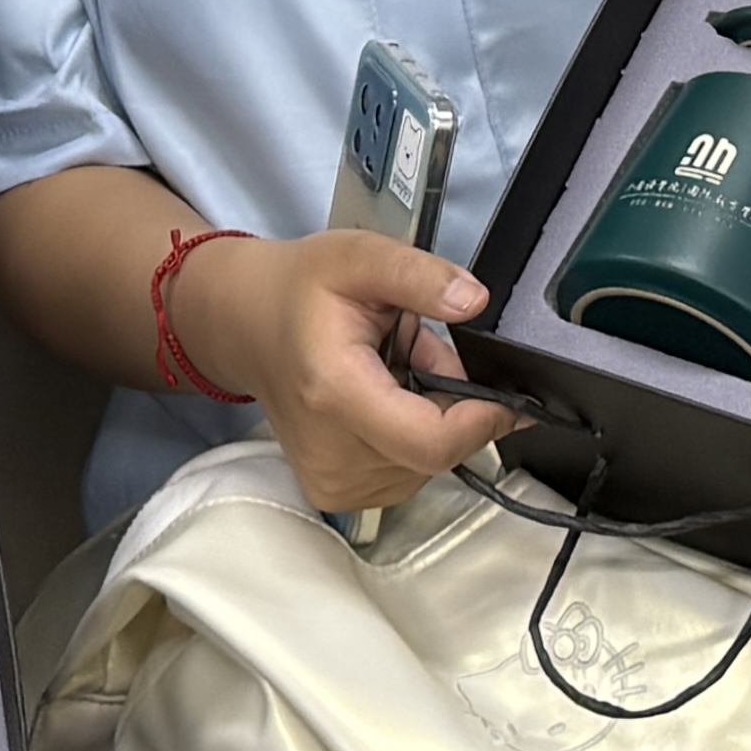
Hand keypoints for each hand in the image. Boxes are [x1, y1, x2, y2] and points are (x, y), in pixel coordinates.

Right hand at [173, 227, 511, 514]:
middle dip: (453, 406)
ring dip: (431, 421)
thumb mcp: (361, 256)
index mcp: (336, 392)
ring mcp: (331, 481)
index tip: (505, 393)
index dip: (483, 421)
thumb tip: (473, 301)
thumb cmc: (299, 291)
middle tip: (422, 354)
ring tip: (396, 373)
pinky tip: (384, 402)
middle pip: (437, 453)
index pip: (433, 442)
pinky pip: (406, 474)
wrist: (246, 324)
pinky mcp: (335, 493)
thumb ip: (421, 276)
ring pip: (427, 466)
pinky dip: (409, 439)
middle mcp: (330, 451)